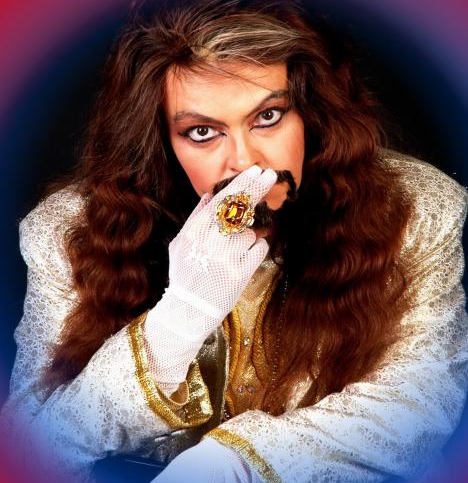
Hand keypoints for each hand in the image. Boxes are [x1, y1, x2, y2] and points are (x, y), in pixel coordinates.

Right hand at [144, 166, 276, 385]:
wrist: (190, 310)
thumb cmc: (185, 275)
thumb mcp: (181, 245)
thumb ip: (195, 218)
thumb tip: (209, 195)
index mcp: (195, 231)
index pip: (223, 199)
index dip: (242, 183)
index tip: (256, 172)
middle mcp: (211, 241)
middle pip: (240, 207)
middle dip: (257, 188)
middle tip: (271, 175)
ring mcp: (227, 256)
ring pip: (249, 233)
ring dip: (245, 239)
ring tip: (229, 257)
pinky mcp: (241, 273)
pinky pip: (259, 249)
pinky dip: (255, 252)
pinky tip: (240, 262)